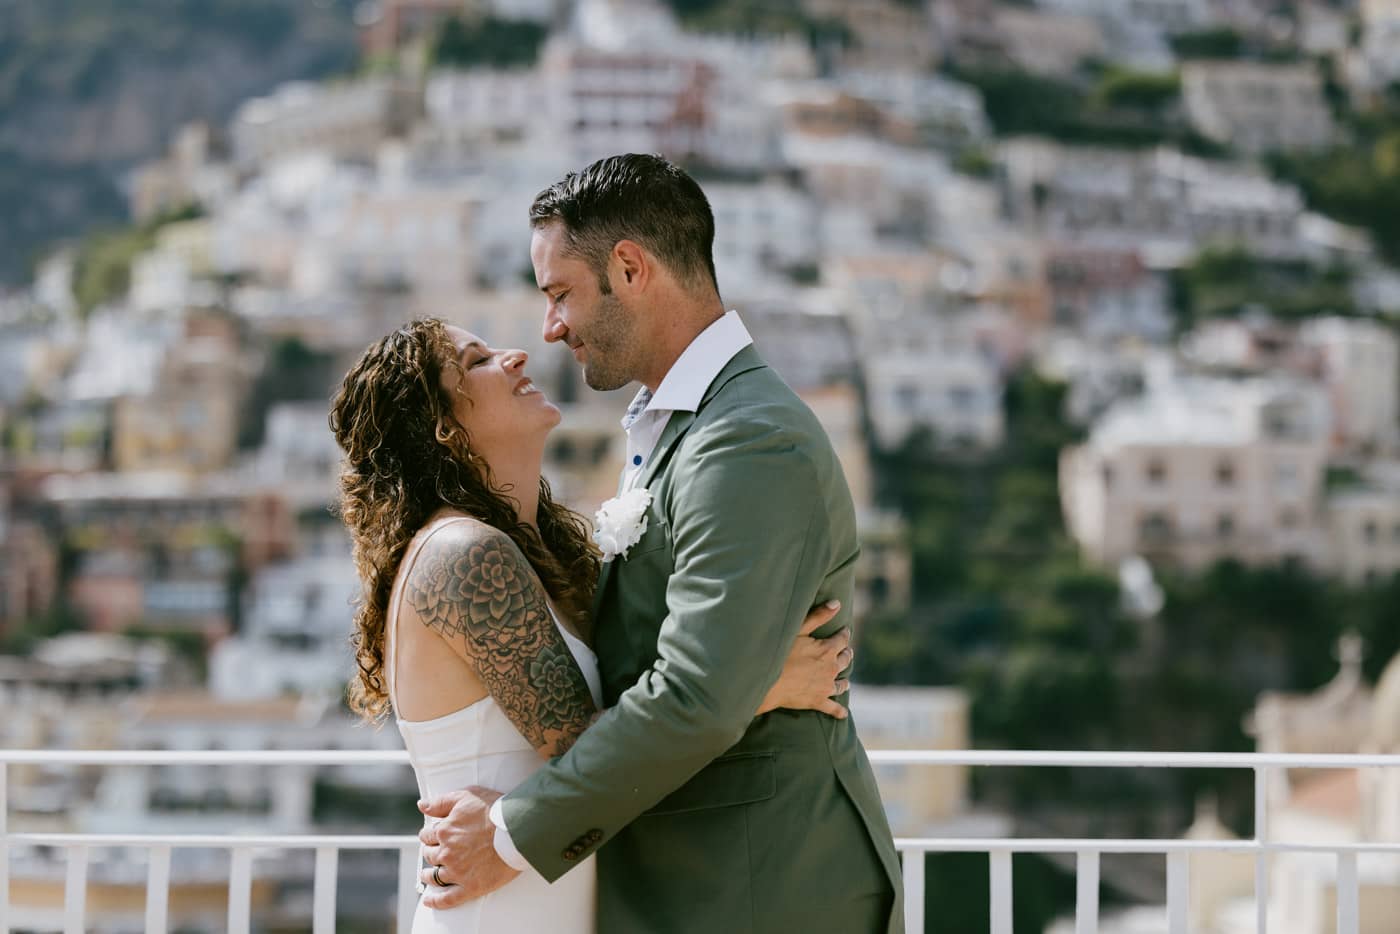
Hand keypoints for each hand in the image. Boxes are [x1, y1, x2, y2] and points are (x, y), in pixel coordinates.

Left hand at [417, 786, 521, 908]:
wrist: (519, 830)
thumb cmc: (495, 810)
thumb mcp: (466, 796)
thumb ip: (440, 802)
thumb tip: (422, 806)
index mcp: (445, 831)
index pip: (428, 835)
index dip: (430, 834)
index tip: (433, 835)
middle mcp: (447, 853)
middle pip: (430, 855)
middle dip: (431, 852)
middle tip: (435, 852)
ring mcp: (457, 872)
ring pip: (434, 876)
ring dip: (429, 875)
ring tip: (429, 874)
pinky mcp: (470, 887)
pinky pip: (448, 899)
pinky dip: (436, 901)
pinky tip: (429, 901)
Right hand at [757, 599, 851, 719]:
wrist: (767, 682)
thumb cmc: (780, 653)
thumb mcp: (798, 630)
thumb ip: (818, 616)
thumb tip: (837, 603)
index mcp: (827, 650)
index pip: (842, 639)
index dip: (844, 634)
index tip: (845, 631)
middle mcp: (831, 669)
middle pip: (845, 660)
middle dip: (847, 654)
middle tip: (847, 652)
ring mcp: (825, 687)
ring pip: (842, 684)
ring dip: (845, 680)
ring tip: (846, 679)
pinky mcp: (818, 702)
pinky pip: (832, 708)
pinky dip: (839, 711)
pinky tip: (843, 713)